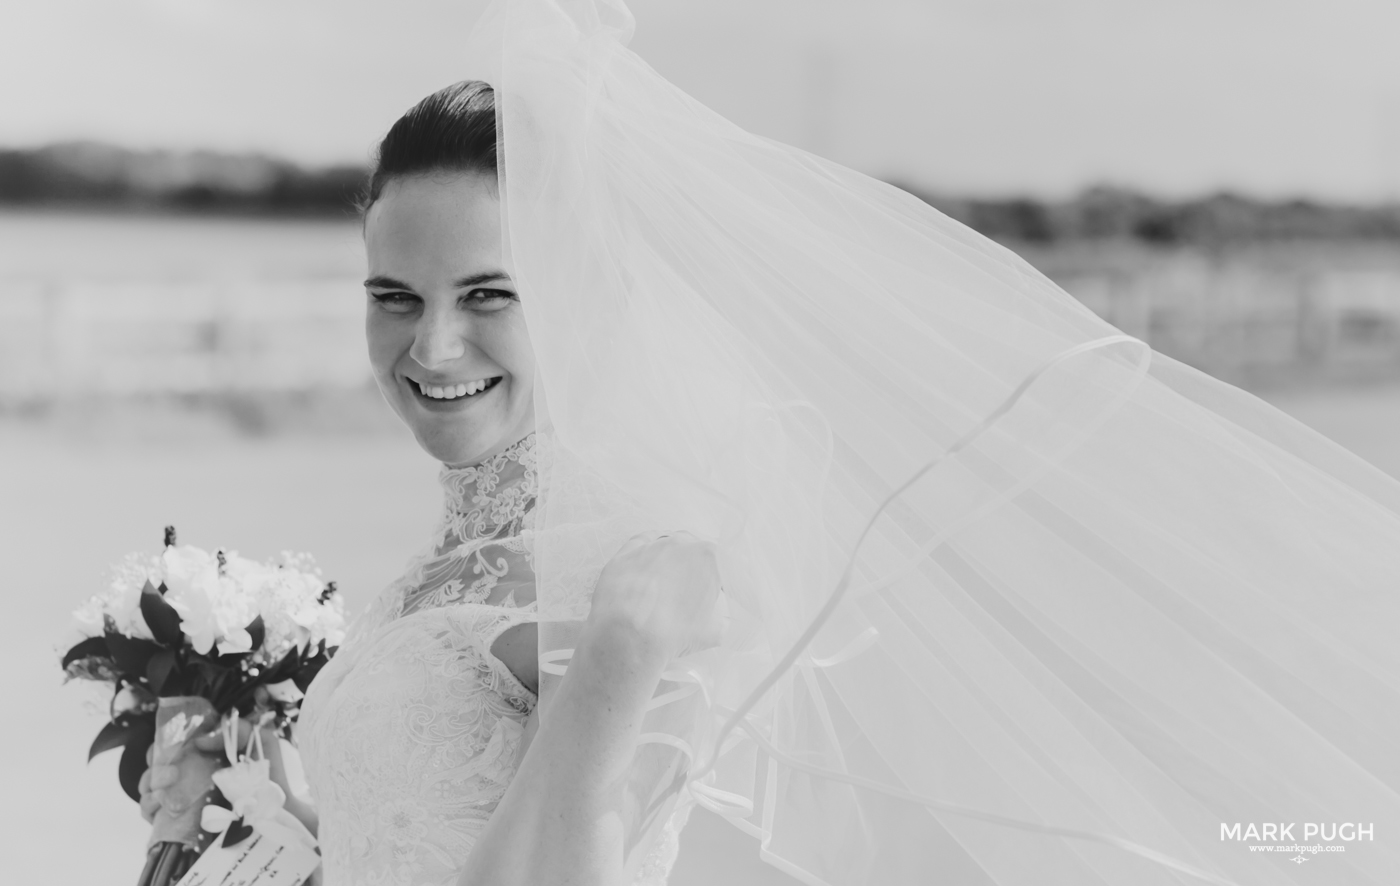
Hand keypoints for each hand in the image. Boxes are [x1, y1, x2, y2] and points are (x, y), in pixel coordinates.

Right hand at [137, 718, 293, 824]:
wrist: (274, 811)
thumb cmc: (268, 774)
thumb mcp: (259, 740)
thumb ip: (235, 729)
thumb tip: (199, 741)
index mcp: (203, 753)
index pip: (172, 742)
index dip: (166, 742)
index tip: (174, 747)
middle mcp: (188, 772)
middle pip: (155, 762)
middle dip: (156, 764)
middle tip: (173, 773)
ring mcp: (180, 796)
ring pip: (148, 785)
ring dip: (151, 784)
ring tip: (167, 789)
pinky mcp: (176, 819)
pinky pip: (149, 812)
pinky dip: (148, 807)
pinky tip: (162, 806)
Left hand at [587, 530, 723, 663]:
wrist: (627, 639)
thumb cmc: (672, 635)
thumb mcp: (711, 635)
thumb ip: (724, 625)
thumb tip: (725, 626)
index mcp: (709, 559)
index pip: (722, 564)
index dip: (721, 580)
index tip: (718, 593)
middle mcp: (680, 544)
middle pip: (695, 549)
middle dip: (696, 566)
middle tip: (692, 590)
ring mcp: (651, 546)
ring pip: (668, 542)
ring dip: (672, 557)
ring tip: (668, 578)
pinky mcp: (625, 554)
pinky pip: (640, 542)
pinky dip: (647, 548)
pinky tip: (648, 560)